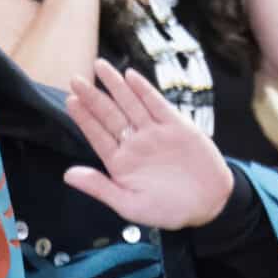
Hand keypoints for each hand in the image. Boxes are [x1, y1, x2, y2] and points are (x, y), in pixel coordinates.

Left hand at [63, 59, 232, 230]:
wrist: (210, 204)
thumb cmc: (168, 210)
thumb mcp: (129, 205)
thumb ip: (99, 187)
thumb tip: (67, 175)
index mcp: (121, 164)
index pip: (98, 136)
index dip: (84, 118)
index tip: (70, 100)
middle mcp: (135, 144)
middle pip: (110, 115)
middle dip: (93, 97)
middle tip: (75, 79)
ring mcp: (155, 133)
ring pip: (131, 104)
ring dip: (115, 86)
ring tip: (99, 67)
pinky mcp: (176, 126)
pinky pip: (157, 104)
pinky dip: (144, 90)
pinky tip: (130, 76)